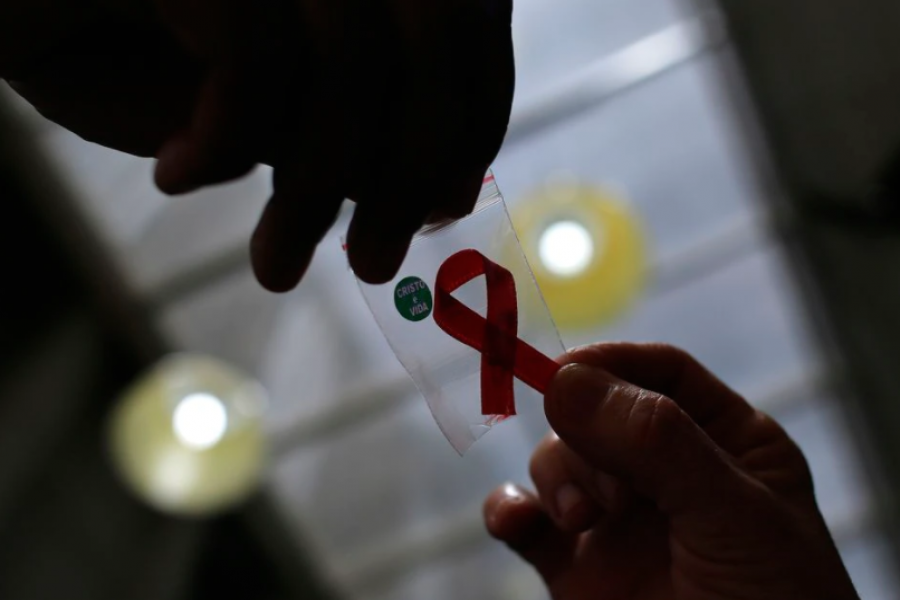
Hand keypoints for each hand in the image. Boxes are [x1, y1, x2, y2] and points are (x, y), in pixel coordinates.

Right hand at [1, 0, 513, 289]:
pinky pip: (260, 51)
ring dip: (316, 186)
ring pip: (354, 56)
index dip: (472, 120)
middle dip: (410, 168)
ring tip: (273, 262)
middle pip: (436, 34)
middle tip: (370, 265)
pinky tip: (180, 174)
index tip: (439, 210)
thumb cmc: (101, 36)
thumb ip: (334, 120)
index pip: (466, 18)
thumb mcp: (243, 98)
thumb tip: (434, 182)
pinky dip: (228, 136)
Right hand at [484, 343, 859, 599]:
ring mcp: (617, 520)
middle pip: (598, 412)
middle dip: (586, 438)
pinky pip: (526, 520)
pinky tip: (512, 521)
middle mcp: (666, 473)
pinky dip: (508, 511)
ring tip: (582, 521)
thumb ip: (658, 444)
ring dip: (557, 478)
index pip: (663, 374)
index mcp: (725, 443)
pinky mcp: (574, 567)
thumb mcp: (733, 515)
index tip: (567, 370)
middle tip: (607, 489)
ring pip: (558, 460)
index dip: (614, 362)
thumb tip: (566, 379)